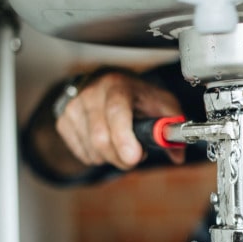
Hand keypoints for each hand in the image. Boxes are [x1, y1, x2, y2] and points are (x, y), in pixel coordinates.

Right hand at [56, 72, 184, 169]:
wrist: (109, 84)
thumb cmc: (138, 96)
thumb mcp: (162, 104)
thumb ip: (172, 127)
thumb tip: (178, 154)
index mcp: (118, 85)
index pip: (117, 111)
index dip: (123, 138)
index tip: (134, 157)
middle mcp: (92, 93)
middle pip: (101, 138)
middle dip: (122, 157)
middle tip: (135, 155)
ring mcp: (74, 106)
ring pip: (92, 150)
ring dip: (112, 158)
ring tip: (122, 143)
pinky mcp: (64, 120)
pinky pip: (83, 154)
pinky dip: (98, 157)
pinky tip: (107, 143)